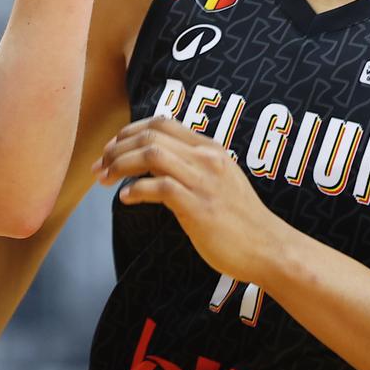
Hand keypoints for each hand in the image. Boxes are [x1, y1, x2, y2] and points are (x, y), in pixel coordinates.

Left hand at [95, 118, 290, 285]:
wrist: (269, 247)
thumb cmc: (241, 219)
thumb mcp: (221, 180)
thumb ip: (194, 167)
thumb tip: (158, 166)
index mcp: (211, 149)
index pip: (162, 123)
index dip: (130, 131)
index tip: (112, 148)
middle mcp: (207, 158)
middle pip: (151, 135)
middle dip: (117, 148)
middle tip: (100, 166)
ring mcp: (204, 182)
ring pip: (151, 154)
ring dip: (121, 165)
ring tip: (105, 179)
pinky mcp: (199, 207)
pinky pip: (160, 187)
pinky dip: (137, 190)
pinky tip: (126, 199)